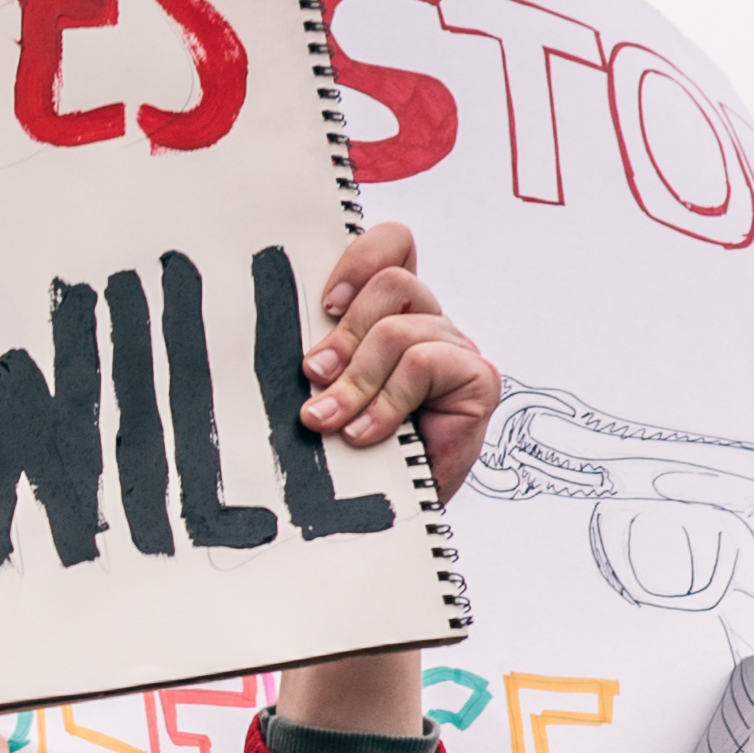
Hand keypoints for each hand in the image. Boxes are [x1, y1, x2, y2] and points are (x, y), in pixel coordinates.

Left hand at [299, 220, 498, 506]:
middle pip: (392, 283)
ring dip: (356, 379)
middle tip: (313, 377)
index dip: (360, 259)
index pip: (393, 245)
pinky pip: (425, 364)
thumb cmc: (353, 448)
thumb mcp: (324, 387)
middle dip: (344, 335)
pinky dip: (388, 400)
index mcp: (391, 310)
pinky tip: (368, 433)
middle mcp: (427, 321)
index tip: (324, 305)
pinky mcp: (477, 379)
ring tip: (331, 419)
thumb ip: (318, 353)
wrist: (388, 507)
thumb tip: (275, 336)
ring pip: (399, 330)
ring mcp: (455, 348)